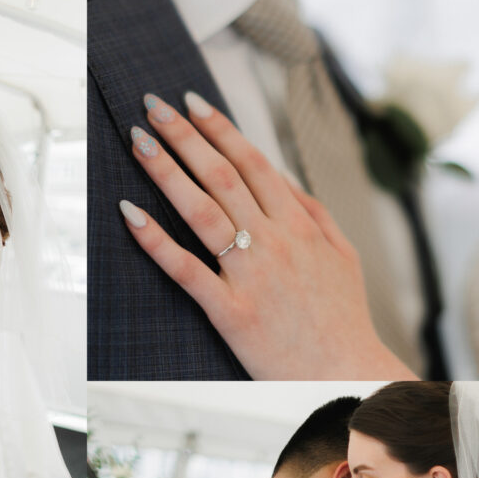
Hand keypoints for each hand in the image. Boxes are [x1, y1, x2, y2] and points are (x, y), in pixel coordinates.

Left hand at [118, 92, 413, 380]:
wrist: (347, 374)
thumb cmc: (344, 322)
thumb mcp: (344, 257)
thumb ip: (316, 214)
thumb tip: (287, 182)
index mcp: (301, 226)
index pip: (253, 162)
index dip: (218, 129)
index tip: (191, 103)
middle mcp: (275, 242)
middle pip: (222, 175)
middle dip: (184, 135)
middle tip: (152, 107)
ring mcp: (252, 276)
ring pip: (203, 210)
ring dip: (167, 171)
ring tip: (139, 142)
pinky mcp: (232, 312)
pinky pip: (187, 270)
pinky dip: (156, 240)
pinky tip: (131, 213)